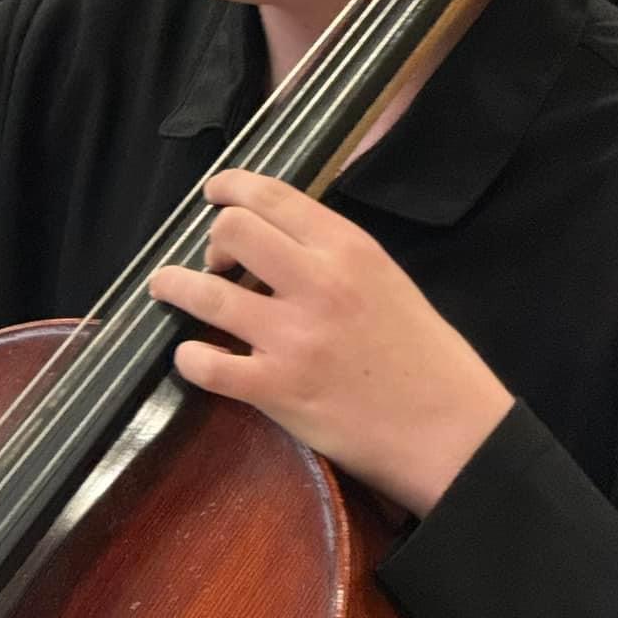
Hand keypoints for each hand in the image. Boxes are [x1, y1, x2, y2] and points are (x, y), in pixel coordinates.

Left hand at [149, 170, 512, 516]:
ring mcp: (293, 338)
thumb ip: (334, 257)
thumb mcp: (387, 279)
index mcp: (349, 249)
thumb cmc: (425, 355)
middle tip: (215, 262)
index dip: (230, 187)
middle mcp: (317, 283)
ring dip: (176, 286)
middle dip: (211, 241)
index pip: (272, 197)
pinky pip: (208, 365)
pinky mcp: (277, 390)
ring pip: (205, 293)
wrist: (450, 430)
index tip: (215, 195)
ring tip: (167, 287)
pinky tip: (195, 355)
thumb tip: (278, 243)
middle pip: (231, 231)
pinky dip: (191, 357)